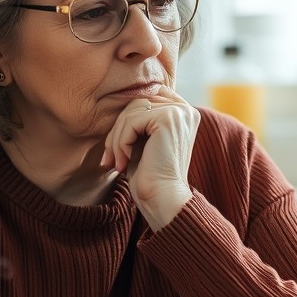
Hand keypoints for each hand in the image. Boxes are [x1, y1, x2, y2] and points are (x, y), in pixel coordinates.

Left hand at [101, 90, 199, 229]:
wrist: (163, 200)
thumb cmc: (151, 176)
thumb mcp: (143, 141)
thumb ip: (138, 119)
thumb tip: (113, 101)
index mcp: (183, 113)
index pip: (146, 97)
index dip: (127, 118)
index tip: (117, 147)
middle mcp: (186, 110)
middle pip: (136, 103)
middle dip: (118, 130)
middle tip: (110, 157)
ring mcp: (179, 112)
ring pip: (131, 111)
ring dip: (116, 138)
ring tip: (117, 162)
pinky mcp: (168, 119)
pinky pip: (131, 121)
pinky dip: (121, 143)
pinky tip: (123, 163)